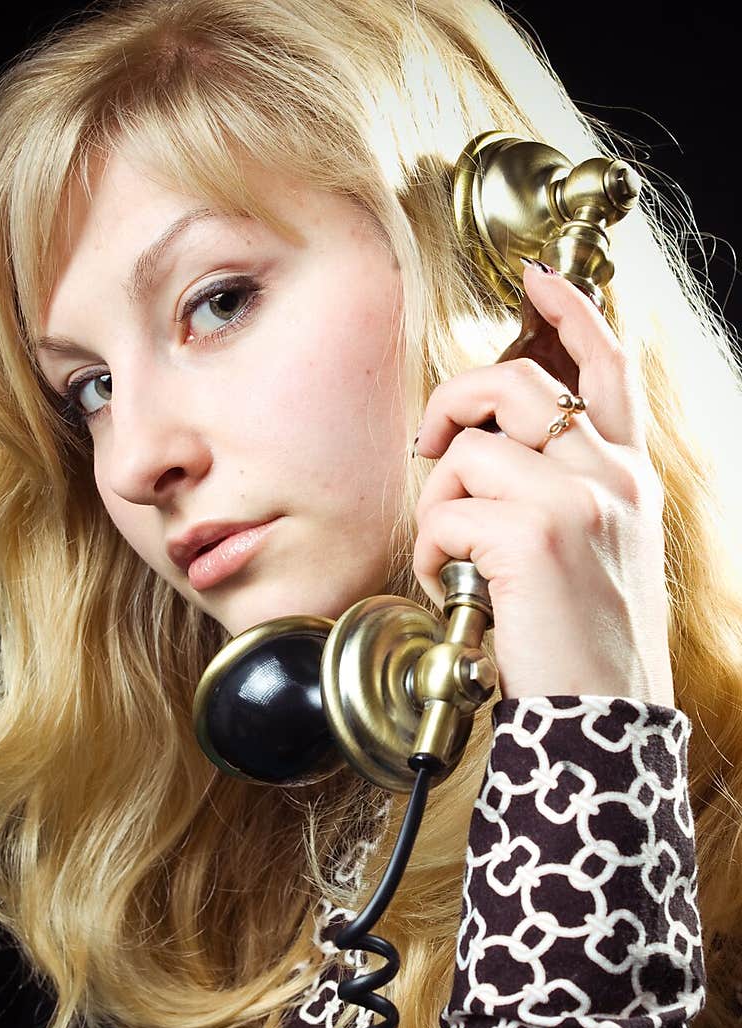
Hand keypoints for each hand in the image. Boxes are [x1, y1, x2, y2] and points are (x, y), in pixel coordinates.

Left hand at [412, 262, 674, 705]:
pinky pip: (445, 514)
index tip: (538, 277)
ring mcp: (576, 501)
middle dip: (450, 407)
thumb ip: (570, 493)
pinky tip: (452, 588)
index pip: (609, 367)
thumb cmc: (588, 642)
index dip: (571, 313)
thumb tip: (493, 460)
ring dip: (437, 505)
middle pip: (511, 385)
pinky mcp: (534, 538)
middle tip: (430, 452)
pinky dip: (430, 554)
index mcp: (630, 475)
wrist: (605, 717)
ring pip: (467, 452)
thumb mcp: (603, 553)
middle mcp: (611, 476)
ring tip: (452, 558)